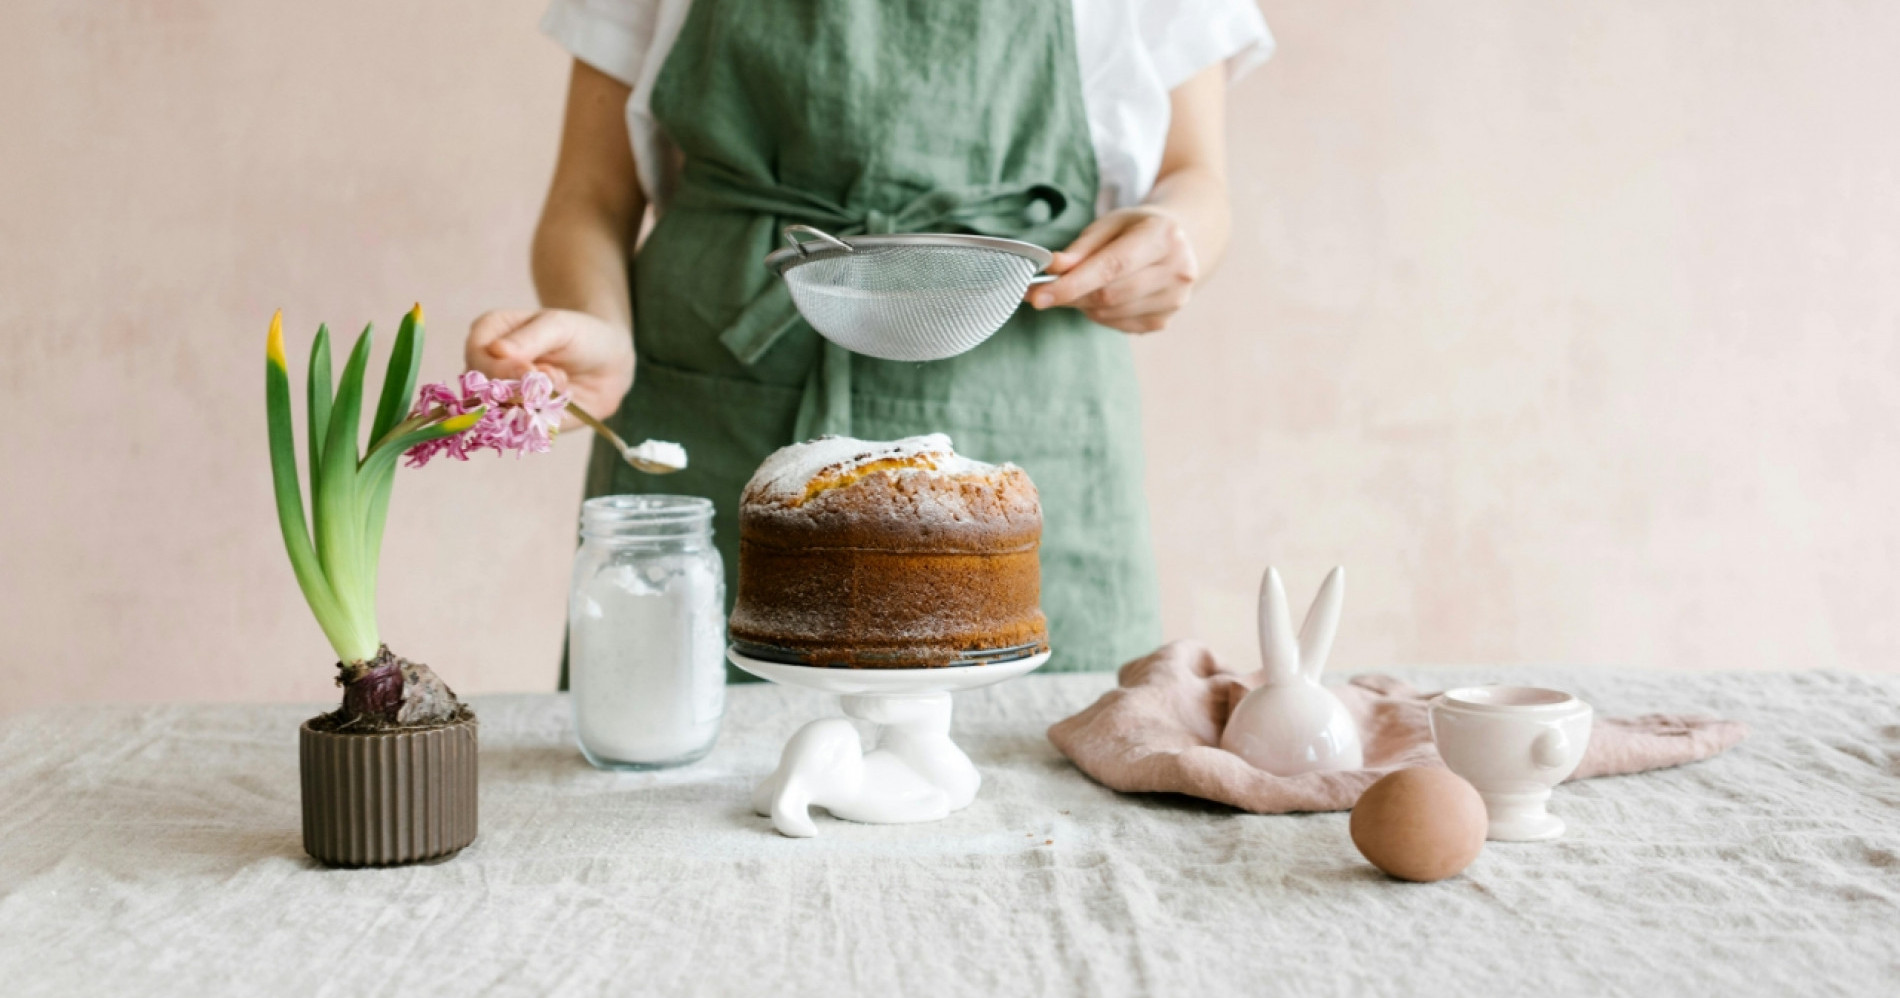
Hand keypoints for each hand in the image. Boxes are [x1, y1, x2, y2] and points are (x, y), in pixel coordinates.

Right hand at [465, 309, 634, 428]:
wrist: (607, 364)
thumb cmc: (579, 335)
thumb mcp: (558, 326)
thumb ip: (528, 339)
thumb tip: (495, 350)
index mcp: (487, 334)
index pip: (477, 356)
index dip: (500, 369)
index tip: (532, 370)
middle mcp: (485, 367)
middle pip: (484, 389)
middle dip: (523, 388)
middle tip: (555, 375)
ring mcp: (499, 396)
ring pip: (501, 413)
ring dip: (537, 403)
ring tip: (561, 381)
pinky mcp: (517, 420)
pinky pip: (520, 430)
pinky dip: (544, 417)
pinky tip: (561, 399)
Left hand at [1028, 207, 1199, 333]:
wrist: (1178, 242)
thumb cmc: (1136, 230)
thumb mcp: (1110, 224)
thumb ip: (1080, 248)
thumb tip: (1052, 269)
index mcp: (1164, 236)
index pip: (1112, 267)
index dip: (1072, 284)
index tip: (1038, 295)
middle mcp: (1177, 270)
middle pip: (1109, 295)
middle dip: (1070, 295)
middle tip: (1042, 292)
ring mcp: (1174, 300)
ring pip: (1109, 313)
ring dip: (1083, 304)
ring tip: (1079, 286)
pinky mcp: (1164, 320)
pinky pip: (1116, 325)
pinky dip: (1098, 314)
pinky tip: (1102, 296)